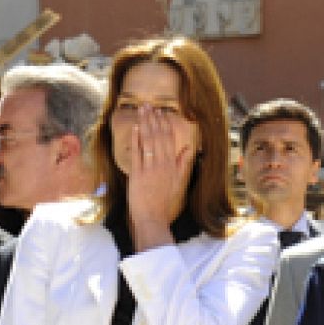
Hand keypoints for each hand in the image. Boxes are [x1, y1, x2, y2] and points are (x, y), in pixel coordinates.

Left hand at [127, 106, 191, 237]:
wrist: (152, 218)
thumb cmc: (165, 203)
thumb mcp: (179, 182)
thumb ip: (183, 164)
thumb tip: (188, 148)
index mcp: (172, 165)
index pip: (169, 140)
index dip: (165, 125)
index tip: (161, 113)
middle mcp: (162, 164)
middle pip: (158, 137)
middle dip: (153, 119)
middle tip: (148, 105)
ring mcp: (149, 168)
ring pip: (148, 142)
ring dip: (144, 124)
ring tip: (142, 111)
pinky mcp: (137, 174)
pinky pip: (137, 153)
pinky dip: (136, 140)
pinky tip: (135, 128)